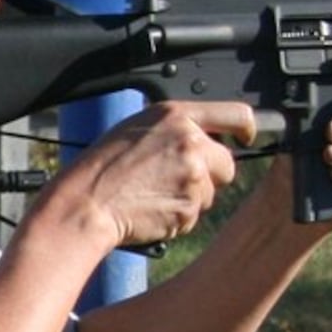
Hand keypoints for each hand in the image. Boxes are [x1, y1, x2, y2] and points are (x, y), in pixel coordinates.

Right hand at [52, 99, 247, 247]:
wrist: (85, 206)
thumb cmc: (100, 168)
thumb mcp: (137, 129)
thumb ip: (176, 128)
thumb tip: (205, 138)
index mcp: (177, 116)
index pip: (237, 114)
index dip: (246, 129)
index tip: (245, 138)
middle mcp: (191, 142)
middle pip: (227, 164)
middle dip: (210, 175)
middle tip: (173, 180)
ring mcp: (193, 177)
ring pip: (210, 193)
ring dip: (189, 198)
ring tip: (152, 194)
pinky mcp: (189, 208)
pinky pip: (194, 216)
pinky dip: (177, 217)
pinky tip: (150, 209)